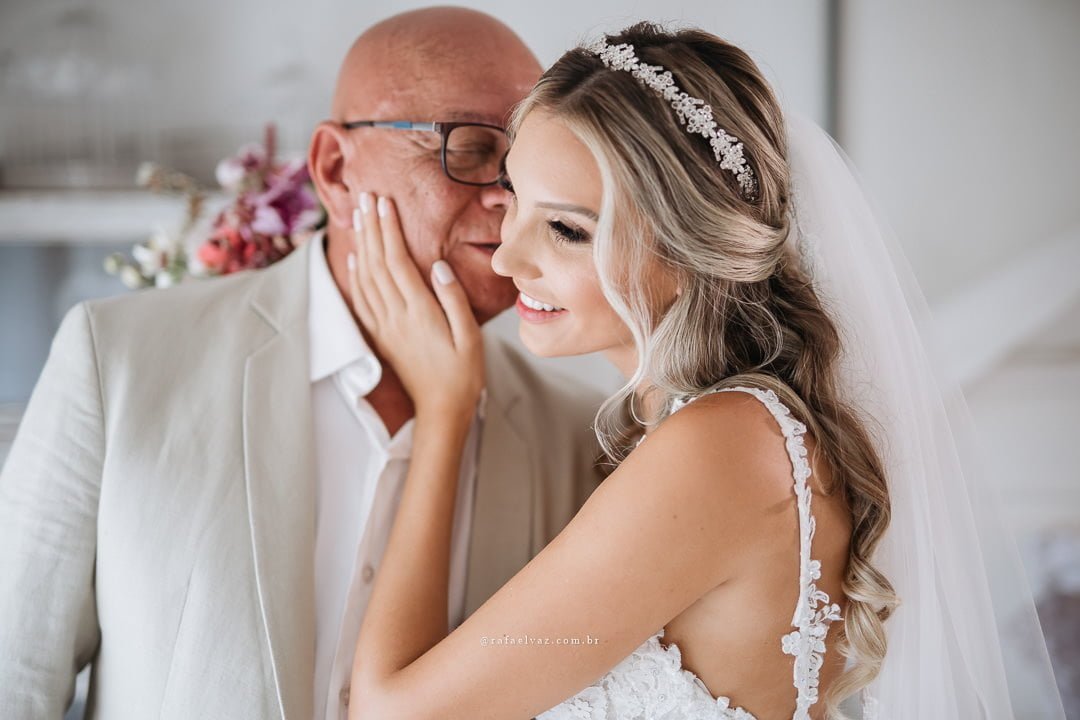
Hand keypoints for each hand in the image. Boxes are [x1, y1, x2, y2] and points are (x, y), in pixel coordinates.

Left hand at [346, 192, 483, 423]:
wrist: (441, 411)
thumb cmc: (463, 374)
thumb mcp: (470, 336)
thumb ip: (453, 298)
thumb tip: (438, 265)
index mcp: (419, 312)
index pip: (398, 261)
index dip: (389, 229)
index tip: (384, 201)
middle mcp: (396, 316)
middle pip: (377, 263)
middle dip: (371, 226)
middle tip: (366, 195)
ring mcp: (385, 327)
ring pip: (366, 277)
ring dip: (361, 244)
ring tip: (358, 216)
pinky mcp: (382, 337)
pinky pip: (363, 300)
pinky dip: (356, 275)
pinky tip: (354, 259)